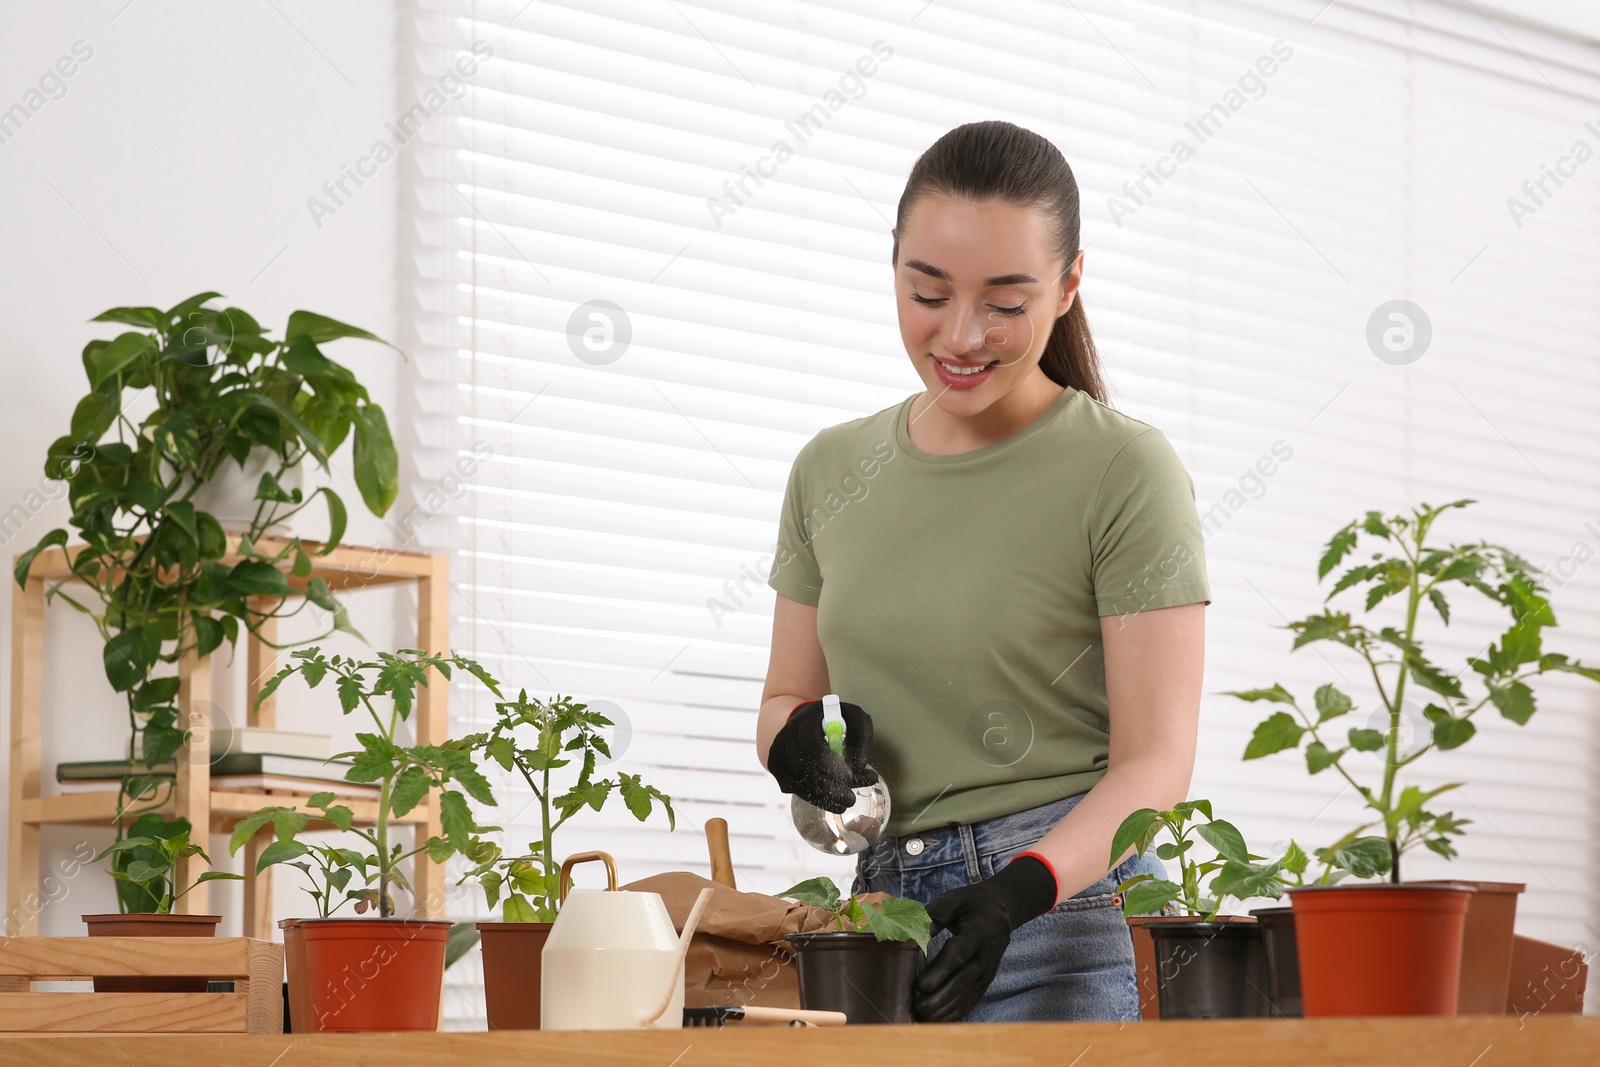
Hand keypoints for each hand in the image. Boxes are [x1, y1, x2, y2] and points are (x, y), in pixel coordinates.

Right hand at [765, 699, 877, 812]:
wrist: (803, 719)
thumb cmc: (835, 719)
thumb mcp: (854, 718)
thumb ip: (861, 736)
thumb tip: (858, 767)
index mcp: (805, 720)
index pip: (812, 745)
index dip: (829, 763)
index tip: (850, 777)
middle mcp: (786, 735)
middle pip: (802, 767)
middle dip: (828, 787)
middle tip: (850, 800)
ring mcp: (777, 751)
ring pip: (796, 781)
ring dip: (821, 796)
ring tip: (842, 805)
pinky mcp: (775, 765)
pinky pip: (792, 786)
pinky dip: (811, 796)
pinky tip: (828, 801)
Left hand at [912, 853, 1057, 1021]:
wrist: (1001, 910)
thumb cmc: (971, 904)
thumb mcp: (952, 900)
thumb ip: (932, 916)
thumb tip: (909, 933)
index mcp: (977, 933)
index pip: (958, 955)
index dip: (940, 971)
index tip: (921, 986)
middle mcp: (985, 956)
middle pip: (962, 981)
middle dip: (940, 998)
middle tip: (917, 1008)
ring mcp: (987, 971)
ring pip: (967, 995)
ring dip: (945, 1009)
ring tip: (923, 1019)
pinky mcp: (985, 981)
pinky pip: (971, 1000)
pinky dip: (955, 1012)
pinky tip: (938, 1021)